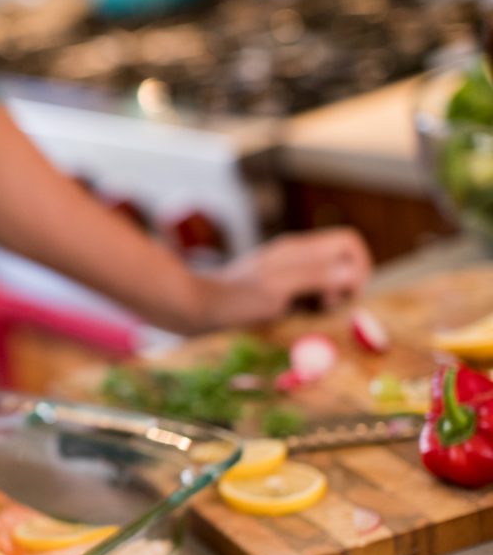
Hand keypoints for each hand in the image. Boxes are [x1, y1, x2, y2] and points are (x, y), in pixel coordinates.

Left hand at [194, 227, 371, 330]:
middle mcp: (296, 255)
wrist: (196, 306)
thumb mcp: (277, 289)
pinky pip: (307, 291)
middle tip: (323, 304)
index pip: (349, 241)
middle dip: (345, 284)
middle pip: (342, 260)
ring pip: (327, 278)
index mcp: (299, 249)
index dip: (359, 265)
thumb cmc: (234, 300)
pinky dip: (309, 303)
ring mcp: (286, 269)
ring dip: (328, 296)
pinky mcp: (276, 285)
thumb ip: (314, 276)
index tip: (346, 292)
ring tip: (307, 310)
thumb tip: (351, 271)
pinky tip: (291, 314)